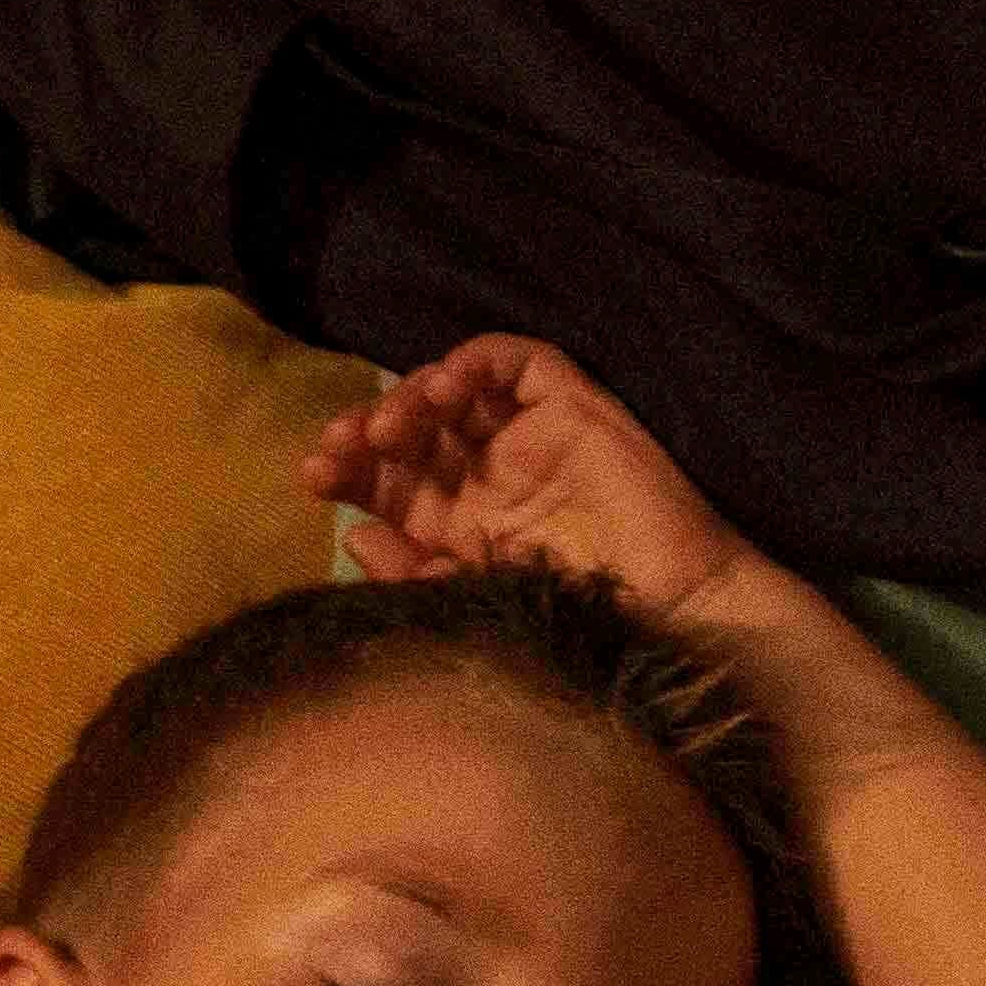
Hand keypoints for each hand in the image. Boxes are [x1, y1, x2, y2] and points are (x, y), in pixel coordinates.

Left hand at [302, 335, 758, 637]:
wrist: (668, 618)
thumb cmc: (574, 624)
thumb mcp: (473, 604)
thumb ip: (412, 575)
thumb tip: (353, 534)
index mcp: (455, 523)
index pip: (384, 479)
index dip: (345, 469)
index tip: (316, 477)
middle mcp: (485, 474)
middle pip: (408, 427)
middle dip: (365, 428)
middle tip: (343, 447)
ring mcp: (527, 437)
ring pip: (452, 388)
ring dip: (410, 394)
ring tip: (391, 429)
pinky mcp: (571, 408)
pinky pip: (516, 362)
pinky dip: (474, 361)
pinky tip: (448, 387)